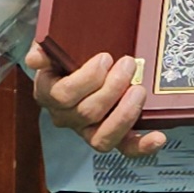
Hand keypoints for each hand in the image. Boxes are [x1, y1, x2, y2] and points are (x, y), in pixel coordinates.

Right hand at [25, 44, 164, 158]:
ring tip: (139, 90)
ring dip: (124, 115)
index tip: (105, 58)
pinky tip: (158, 137)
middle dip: (113, 87)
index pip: (62, 96)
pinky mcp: (110, 136)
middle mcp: (65, 117)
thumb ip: (43, 47)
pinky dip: (141, 146)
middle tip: (129, 64)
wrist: (79, 63)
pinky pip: (123, 148)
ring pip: (102, 138)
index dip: (87, 79)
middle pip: (87, 113)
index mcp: (48, 94)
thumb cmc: (67, 54)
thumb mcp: (53, 44)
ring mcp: (87, 130)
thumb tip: (36, 58)